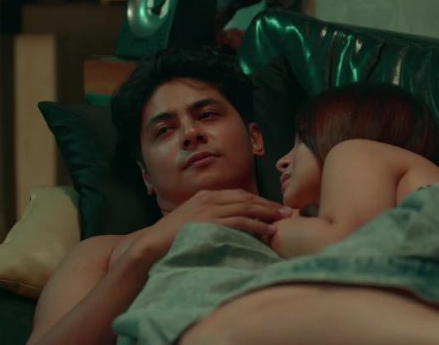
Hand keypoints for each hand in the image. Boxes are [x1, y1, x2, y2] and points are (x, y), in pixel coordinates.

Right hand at [125, 189, 291, 263]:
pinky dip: (257, 225)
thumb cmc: (172, 236)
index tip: (274, 207)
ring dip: (267, 214)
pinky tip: (268, 231)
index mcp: (206, 195)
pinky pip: (240, 222)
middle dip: (268, 205)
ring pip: (246, 208)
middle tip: (287, 211)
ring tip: (283, 220)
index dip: (260, 200)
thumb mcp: (193, 219)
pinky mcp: (210, 223)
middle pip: (247, 199)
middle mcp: (210, 198)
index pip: (240, 194)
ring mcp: (209, 210)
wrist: (151, 243)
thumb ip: (210, 216)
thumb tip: (231, 222)